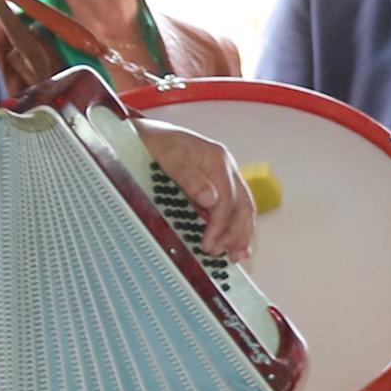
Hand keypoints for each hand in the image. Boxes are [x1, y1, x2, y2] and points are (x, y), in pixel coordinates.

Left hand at [136, 123, 257, 259]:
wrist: (146, 133)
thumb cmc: (154, 142)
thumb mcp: (167, 156)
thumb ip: (188, 177)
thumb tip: (210, 200)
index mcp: (217, 159)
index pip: (227, 198)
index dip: (220, 225)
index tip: (208, 244)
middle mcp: (226, 168)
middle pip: (242, 205)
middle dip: (234, 233)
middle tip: (218, 254)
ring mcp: (225, 177)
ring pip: (244, 208)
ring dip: (242, 234)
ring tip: (236, 256)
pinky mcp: (219, 186)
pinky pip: (236, 208)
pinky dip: (239, 227)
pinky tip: (239, 244)